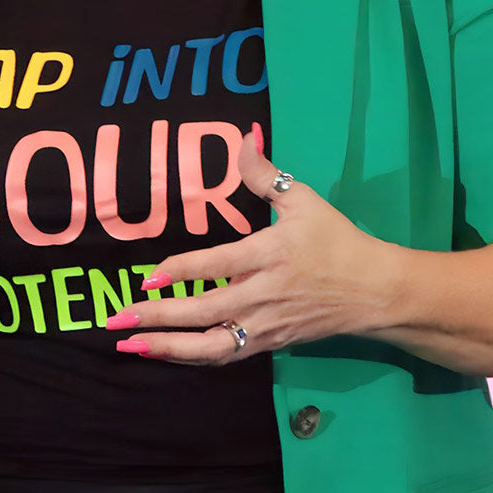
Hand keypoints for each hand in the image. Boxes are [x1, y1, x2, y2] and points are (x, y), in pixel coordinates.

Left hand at [109, 125, 397, 362]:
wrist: (376, 292)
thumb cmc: (336, 241)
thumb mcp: (303, 199)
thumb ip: (264, 173)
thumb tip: (243, 135)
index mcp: (268, 255)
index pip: (216, 266)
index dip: (181, 272)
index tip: (148, 278)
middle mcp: (262, 295)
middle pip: (204, 312)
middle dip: (157, 319)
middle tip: (117, 320)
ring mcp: (265, 325)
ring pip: (212, 346)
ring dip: (168, 349)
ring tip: (130, 346)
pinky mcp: (269, 343)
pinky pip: (225, 354)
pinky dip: (192, 357)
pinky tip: (163, 353)